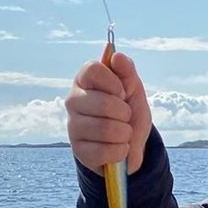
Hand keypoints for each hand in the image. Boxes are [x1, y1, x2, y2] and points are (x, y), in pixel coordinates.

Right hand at [65, 51, 152, 175]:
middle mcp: (73, 101)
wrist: (132, 147)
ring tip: (123, 133)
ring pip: (106, 129)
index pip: (93, 70)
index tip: (122, 93)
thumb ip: (127, 72)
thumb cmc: (128, 114)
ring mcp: (73, 126)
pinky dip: (120, 151)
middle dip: (125, 113)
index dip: (114, 83)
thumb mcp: (134, 91)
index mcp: (84, 81)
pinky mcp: (79, 150)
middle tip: (125, 117)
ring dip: (125, 134)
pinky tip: (118, 148)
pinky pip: (105, 151)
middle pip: (103, 103)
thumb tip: (117, 56)